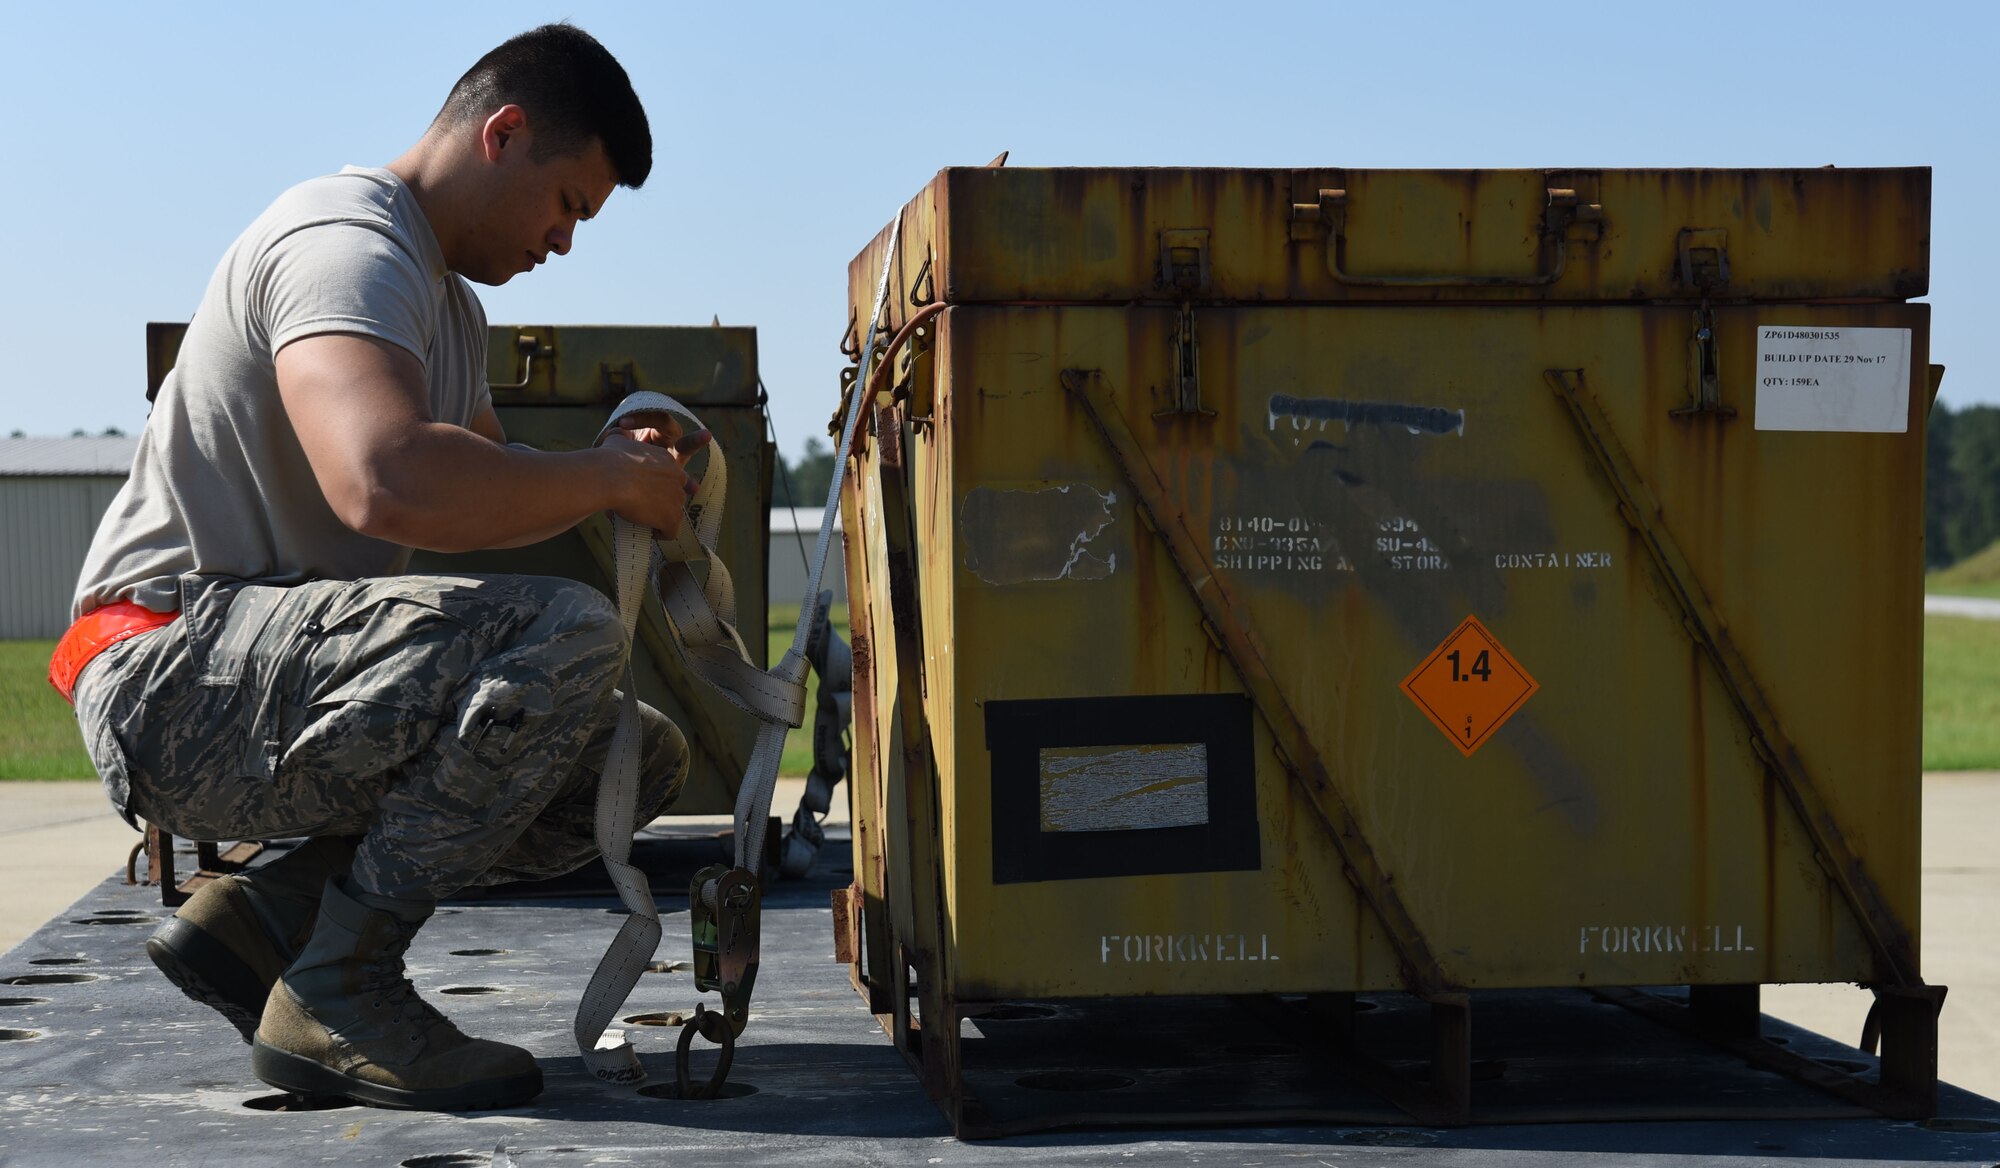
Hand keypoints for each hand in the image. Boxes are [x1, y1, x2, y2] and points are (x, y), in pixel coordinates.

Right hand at [601, 420, 712, 538]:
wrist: (611, 476)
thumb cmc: (610, 458)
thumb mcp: (617, 439)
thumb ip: (621, 435)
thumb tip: (617, 428)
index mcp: (665, 459)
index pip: (671, 476)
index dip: (661, 487)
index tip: (652, 494)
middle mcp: (677, 476)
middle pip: (676, 495)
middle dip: (663, 503)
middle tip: (646, 510)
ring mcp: (676, 497)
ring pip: (674, 514)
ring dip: (661, 520)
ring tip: (644, 523)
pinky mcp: (671, 517)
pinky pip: (671, 532)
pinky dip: (662, 535)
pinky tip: (651, 534)